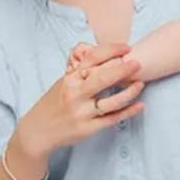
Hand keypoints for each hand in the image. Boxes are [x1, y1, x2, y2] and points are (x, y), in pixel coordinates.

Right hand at [16, 42, 143, 158]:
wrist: (39, 131)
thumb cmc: (54, 103)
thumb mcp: (63, 82)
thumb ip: (81, 70)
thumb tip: (105, 55)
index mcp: (70, 79)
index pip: (92, 59)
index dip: (111, 51)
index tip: (126, 48)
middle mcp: (75, 94)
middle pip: (103, 78)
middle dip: (123, 70)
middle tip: (137, 63)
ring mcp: (82, 113)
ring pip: (111, 102)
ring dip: (129, 92)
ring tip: (140, 84)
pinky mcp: (89, 128)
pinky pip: (113, 119)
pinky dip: (128, 112)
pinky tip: (139, 105)